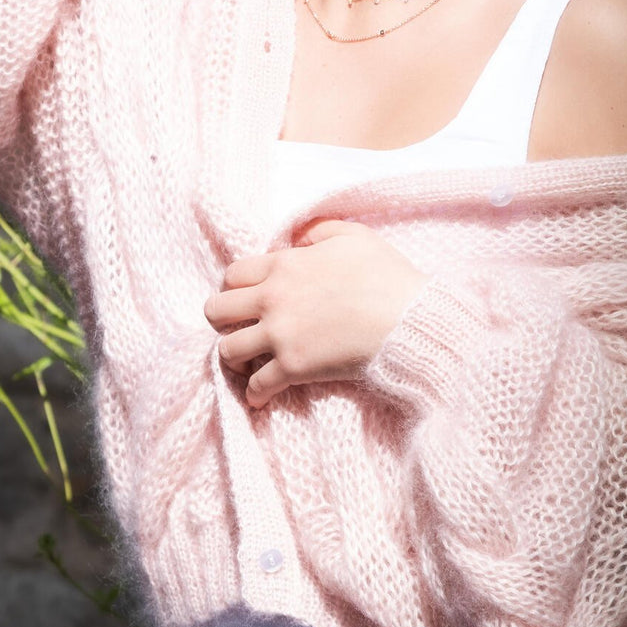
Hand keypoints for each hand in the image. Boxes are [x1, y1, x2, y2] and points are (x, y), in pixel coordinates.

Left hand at [204, 218, 427, 408]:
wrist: (409, 320)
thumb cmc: (386, 275)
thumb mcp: (353, 235)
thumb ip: (318, 231)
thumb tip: (298, 239)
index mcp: (283, 266)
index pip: (232, 275)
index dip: (234, 286)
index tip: (244, 296)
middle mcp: (272, 299)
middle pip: (217, 310)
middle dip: (222, 319)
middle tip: (236, 326)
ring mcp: (280, 335)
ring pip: (227, 350)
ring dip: (233, 356)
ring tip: (246, 361)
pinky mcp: (294, 368)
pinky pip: (257, 385)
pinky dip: (255, 393)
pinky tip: (259, 396)